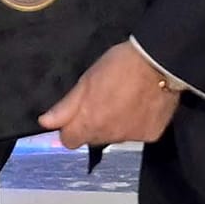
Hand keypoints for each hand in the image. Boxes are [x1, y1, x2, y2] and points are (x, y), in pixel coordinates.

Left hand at [38, 42, 180, 148]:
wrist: (159, 62)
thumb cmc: (119, 65)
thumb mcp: (86, 81)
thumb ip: (65, 107)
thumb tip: (45, 123)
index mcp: (89, 123)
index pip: (69, 141)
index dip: (70, 128)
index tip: (77, 114)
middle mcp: (109, 136)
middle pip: (93, 138)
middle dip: (94, 124)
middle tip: (104, 99)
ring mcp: (132, 137)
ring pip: (116, 136)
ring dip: (116, 123)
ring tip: (125, 98)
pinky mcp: (152, 134)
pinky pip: (138, 133)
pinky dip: (138, 123)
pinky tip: (141, 104)